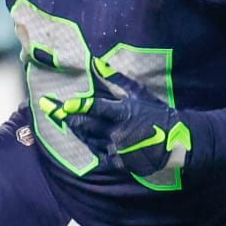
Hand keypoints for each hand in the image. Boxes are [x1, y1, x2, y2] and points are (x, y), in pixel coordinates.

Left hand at [44, 64, 192, 177]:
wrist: (175, 141)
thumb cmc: (157, 113)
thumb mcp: (138, 93)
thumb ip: (116, 79)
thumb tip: (97, 63)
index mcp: (123, 112)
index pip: (96, 108)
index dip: (78, 106)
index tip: (63, 105)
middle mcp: (118, 131)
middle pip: (85, 125)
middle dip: (66, 117)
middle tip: (50, 110)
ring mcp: (118, 148)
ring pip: (89, 139)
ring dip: (76, 130)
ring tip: (65, 121)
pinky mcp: (120, 162)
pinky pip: (99, 155)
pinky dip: (91, 146)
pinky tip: (85, 139)